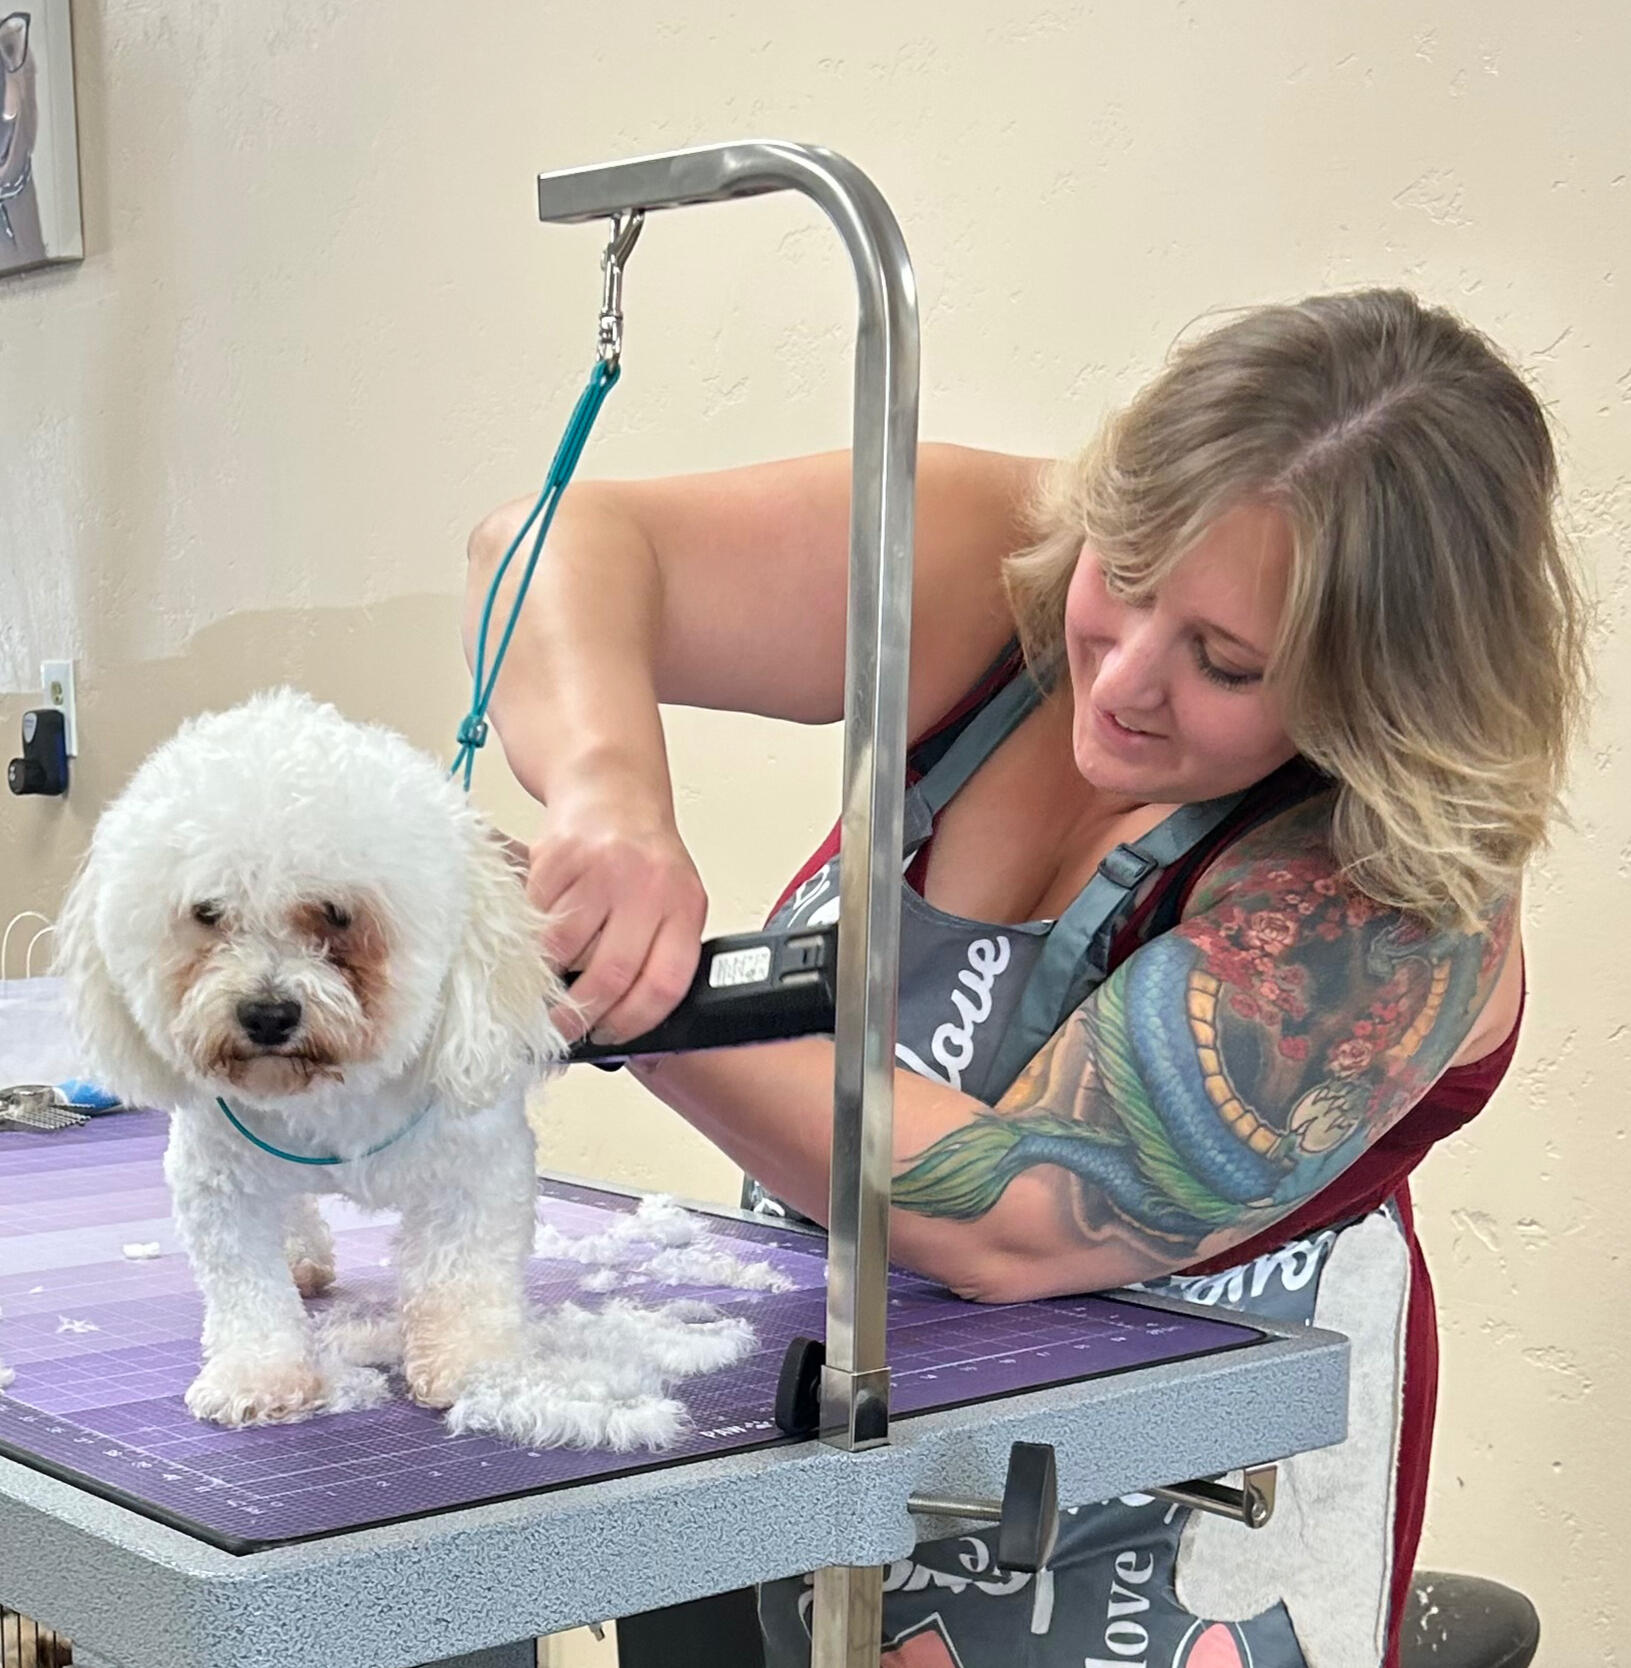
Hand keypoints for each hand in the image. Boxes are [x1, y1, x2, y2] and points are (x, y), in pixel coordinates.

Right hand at [517, 775, 707, 1045]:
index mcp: (685, 907)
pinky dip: (532, 939)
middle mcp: (647, 887)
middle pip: (611, 975)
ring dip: (550, 976)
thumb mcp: (673, 901)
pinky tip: (538, 938)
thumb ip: (659, 953)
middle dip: (581, 1014)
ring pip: (566, 951)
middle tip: (564, 1026)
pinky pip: (537, 919)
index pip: (665, 985)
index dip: (633, 1023)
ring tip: (547, 981)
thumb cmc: (642, 856)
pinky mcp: (560, 859)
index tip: (610, 1037)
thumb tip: (627, 1022)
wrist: (610, 789)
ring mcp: (602, 871)